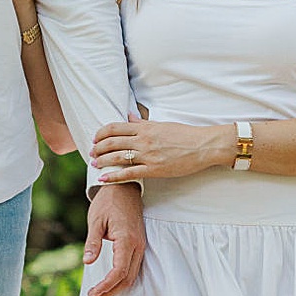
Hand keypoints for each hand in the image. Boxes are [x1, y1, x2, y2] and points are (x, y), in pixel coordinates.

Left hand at [83, 181, 144, 295]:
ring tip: (98, 294)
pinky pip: (134, 268)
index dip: (105, 286)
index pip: (118, 272)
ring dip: (116, 288)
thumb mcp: (95, 220)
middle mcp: (137, 245)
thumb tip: (87, 261)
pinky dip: (122, 279)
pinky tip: (110, 283)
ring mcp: (140, 246)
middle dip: (110, 292)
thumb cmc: (108, 202)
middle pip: (127, 278)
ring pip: (132, 275)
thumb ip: (92, 242)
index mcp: (126, 240)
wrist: (124, 188)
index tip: (92, 294)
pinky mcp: (139, 245)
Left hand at [92, 116, 227, 182]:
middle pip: (112, 142)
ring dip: (102, 160)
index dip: (101, 133)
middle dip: (98, 148)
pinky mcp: (154, 169)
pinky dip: (113, 176)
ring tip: (95, 163)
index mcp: (145, 127)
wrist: (203, 146)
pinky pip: (129, 173)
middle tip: (91, 152)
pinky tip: (104, 178)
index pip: (115, 128)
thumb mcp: (162, 124)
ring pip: (117, 157)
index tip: (95, 138)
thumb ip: (143, 122)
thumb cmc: (186, 134)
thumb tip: (130, 117)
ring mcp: (148, 155)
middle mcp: (143, 140)